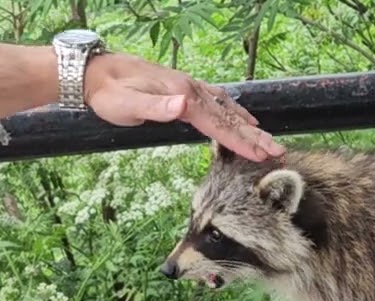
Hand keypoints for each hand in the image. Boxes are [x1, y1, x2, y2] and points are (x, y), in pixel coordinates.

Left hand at [83, 52, 284, 161]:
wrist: (96, 73)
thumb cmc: (109, 93)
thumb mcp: (127, 105)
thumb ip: (155, 108)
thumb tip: (182, 105)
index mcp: (182, 95)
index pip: (217, 122)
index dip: (240, 140)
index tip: (261, 154)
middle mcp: (190, 90)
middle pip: (228, 116)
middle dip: (253, 135)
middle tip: (277, 151)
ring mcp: (188, 88)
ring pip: (225, 108)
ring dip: (247, 125)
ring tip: (267, 139)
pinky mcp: (182, 90)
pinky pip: (216, 101)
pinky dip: (233, 112)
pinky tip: (240, 117)